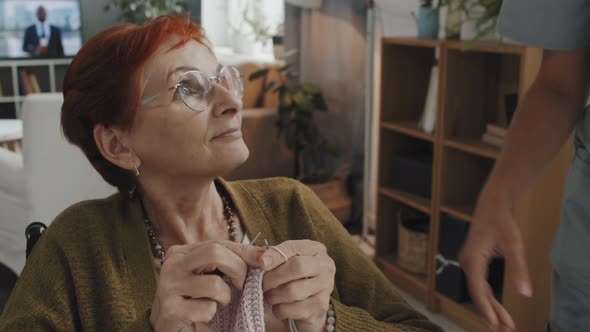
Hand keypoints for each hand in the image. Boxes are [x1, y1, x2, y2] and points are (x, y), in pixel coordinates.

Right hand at [149, 241, 264, 331]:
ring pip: (214, 284)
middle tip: (241, 286)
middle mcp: (171, 265)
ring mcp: (168, 287)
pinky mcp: (170, 310)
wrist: (171, 329)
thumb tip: (265, 256)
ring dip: (225, 298)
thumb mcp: (212, 276)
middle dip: (237, 270)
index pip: (218, 243)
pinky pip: (207, 308)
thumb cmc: (196, 300)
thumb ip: (232, 261)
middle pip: (215, 253)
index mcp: (181, 252)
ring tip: (217, 304)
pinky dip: (212, 314)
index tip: (265, 261)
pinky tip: (203, 316)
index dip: (244, 251)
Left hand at [259, 240, 335, 331]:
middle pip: (297, 267)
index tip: (261, 264)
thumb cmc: (291, 277)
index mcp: (315, 249)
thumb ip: (271, 256)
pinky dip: (280, 310)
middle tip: (260, 284)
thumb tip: (262, 260)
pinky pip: (295, 309)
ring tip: (267, 296)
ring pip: (294, 291)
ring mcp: (326, 286)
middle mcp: (325, 265)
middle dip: (273, 277)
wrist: (306, 304)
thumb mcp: (283, 261)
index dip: (275, 255)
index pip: (294, 247)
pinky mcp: (321, 306)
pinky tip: (278, 307)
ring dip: (274, 296)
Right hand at [459, 189, 530, 331]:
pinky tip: (497, 307)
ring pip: (479, 290)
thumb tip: (524, 293)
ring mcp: (469, 263)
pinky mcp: (473, 263)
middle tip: (505, 328)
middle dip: (491, 312)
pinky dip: (488, 296)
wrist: (491, 205)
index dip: (486, 309)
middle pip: (479, 293)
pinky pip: (480, 284)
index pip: (478, 290)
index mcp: (473, 260)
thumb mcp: (514, 246)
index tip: (494, 323)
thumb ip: (518, 270)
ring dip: (491, 306)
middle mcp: (467, 263)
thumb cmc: (501, 222)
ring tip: (504, 323)